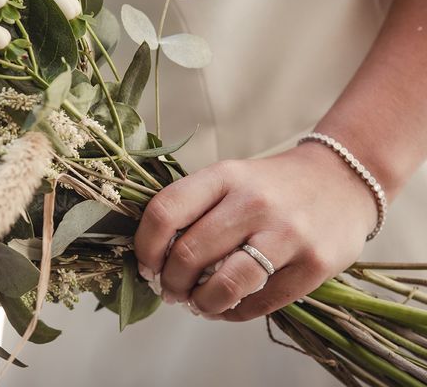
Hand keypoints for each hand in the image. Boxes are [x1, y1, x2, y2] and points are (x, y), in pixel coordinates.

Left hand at [134, 141, 377, 320]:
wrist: (343, 179)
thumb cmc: (271, 186)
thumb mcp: (231, 178)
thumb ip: (195, 208)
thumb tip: (153, 259)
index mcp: (225, 175)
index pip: (166, 212)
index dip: (146, 246)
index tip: (147, 265)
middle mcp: (254, 201)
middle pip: (188, 254)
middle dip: (170, 283)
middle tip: (171, 291)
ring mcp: (287, 233)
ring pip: (224, 286)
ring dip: (200, 303)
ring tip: (197, 304)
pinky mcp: (315, 264)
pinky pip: (259, 304)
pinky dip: (233, 313)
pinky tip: (228, 306)